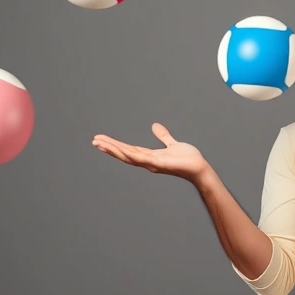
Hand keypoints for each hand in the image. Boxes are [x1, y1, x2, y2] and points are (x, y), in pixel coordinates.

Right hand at [92, 123, 209, 181]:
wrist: (199, 168)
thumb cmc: (188, 159)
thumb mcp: (172, 144)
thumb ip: (163, 136)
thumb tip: (154, 126)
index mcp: (150, 156)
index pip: (128, 149)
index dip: (115, 145)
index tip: (102, 140)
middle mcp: (148, 161)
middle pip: (125, 153)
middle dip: (109, 147)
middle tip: (95, 141)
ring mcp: (153, 164)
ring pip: (130, 156)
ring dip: (116, 151)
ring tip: (102, 144)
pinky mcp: (161, 164)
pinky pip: (145, 160)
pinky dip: (134, 156)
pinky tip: (125, 152)